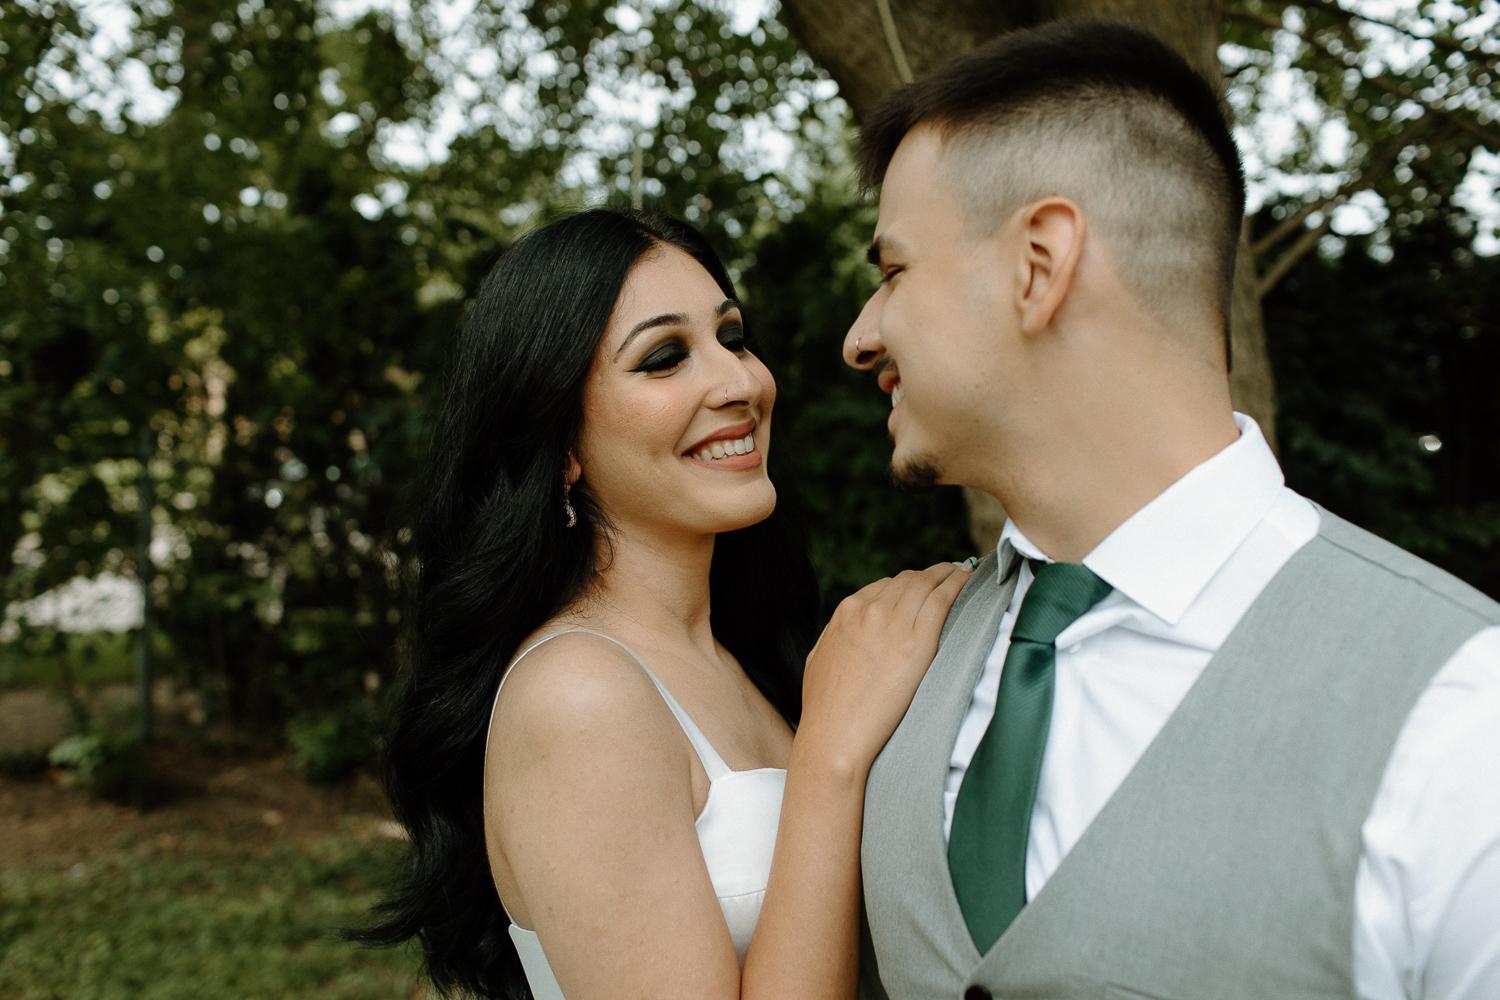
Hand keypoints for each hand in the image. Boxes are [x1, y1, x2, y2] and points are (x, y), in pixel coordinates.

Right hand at [797, 561, 972, 774]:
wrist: (835, 734)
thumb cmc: (824, 708)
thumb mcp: (819, 658)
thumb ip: (836, 638)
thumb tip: (846, 634)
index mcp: (846, 613)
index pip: (885, 586)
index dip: (908, 585)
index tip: (923, 587)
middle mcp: (868, 610)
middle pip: (907, 580)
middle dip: (930, 575)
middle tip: (950, 573)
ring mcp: (892, 624)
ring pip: (926, 583)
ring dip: (948, 573)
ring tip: (963, 572)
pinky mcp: (917, 642)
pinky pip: (942, 600)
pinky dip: (957, 585)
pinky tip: (968, 580)